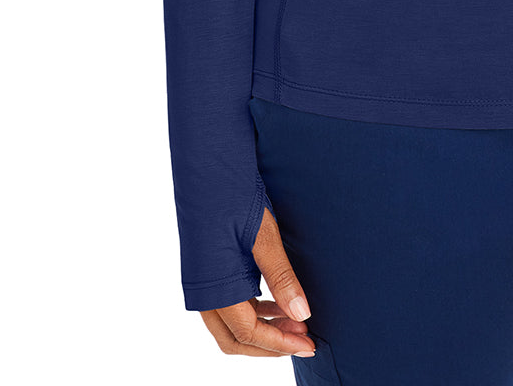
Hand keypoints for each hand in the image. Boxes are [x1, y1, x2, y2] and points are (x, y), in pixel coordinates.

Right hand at [200, 207, 316, 357]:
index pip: (249, 334)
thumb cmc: (230, 196)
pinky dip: (253, 312)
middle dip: (271, 345)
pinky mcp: (208, 271)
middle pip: (236, 340)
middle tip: (305, 338)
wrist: (204, 167)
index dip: (280, 344)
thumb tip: (303, 315)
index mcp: (215, 288)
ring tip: (295, 322)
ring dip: (263, 329)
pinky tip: (275, 302)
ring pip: (231, 326)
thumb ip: (281, 277)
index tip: (309, 344)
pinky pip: (229, 306)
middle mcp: (204, 293)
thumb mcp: (262, 234)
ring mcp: (204, 283)